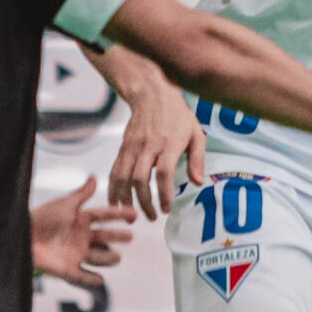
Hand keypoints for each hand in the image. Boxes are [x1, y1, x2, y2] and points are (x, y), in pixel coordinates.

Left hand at [31, 176, 136, 287]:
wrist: (21, 237)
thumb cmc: (41, 218)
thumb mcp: (65, 205)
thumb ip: (82, 194)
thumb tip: (95, 178)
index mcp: (80, 220)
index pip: (104, 216)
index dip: (119, 215)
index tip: (135, 214)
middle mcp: (80, 237)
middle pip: (105, 238)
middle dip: (118, 237)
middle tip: (130, 236)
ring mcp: (75, 254)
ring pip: (99, 258)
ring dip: (108, 258)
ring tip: (117, 257)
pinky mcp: (66, 269)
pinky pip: (82, 277)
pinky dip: (91, 280)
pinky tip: (100, 280)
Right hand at [105, 69, 205, 219]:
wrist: (151, 94)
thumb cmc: (178, 116)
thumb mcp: (196, 133)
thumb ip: (197, 159)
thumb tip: (197, 182)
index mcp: (169, 144)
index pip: (164, 172)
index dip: (163, 193)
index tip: (166, 209)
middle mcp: (148, 146)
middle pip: (141, 178)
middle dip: (144, 202)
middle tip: (152, 217)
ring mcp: (133, 147)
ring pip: (124, 177)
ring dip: (126, 199)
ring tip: (133, 214)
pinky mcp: (123, 148)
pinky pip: (115, 171)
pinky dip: (113, 188)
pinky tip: (116, 202)